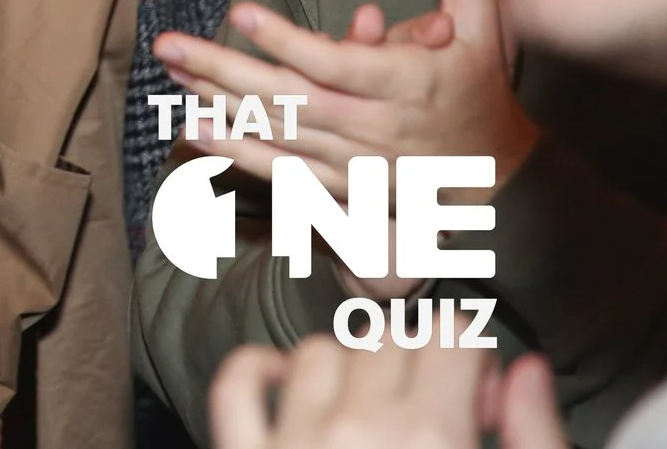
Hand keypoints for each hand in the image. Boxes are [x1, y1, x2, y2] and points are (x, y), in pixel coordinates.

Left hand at [155, 0, 538, 287]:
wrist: (504, 183)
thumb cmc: (484, 88)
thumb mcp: (483, 20)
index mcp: (410, 83)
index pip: (339, 64)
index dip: (289, 40)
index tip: (240, 11)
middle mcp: (379, 128)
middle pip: (290, 99)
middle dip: (223, 72)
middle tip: (167, 44)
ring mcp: (359, 162)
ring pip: (279, 133)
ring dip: (219, 104)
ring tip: (169, 74)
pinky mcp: (345, 185)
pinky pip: (284, 171)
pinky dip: (239, 152)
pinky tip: (195, 129)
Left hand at [209, 341, 567, 448]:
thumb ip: (534, 436)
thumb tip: (526, 368)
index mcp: (434, 437)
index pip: (448, 334)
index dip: (469, 356)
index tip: (475, 391)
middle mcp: (357, 431)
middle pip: (385, 338)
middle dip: (413, 362)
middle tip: (431, 409)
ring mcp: (292, 443)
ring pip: (316, 352)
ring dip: (347, 371)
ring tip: (374, 412)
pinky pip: (237, 384)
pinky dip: (258, 372)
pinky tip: (288, 389)